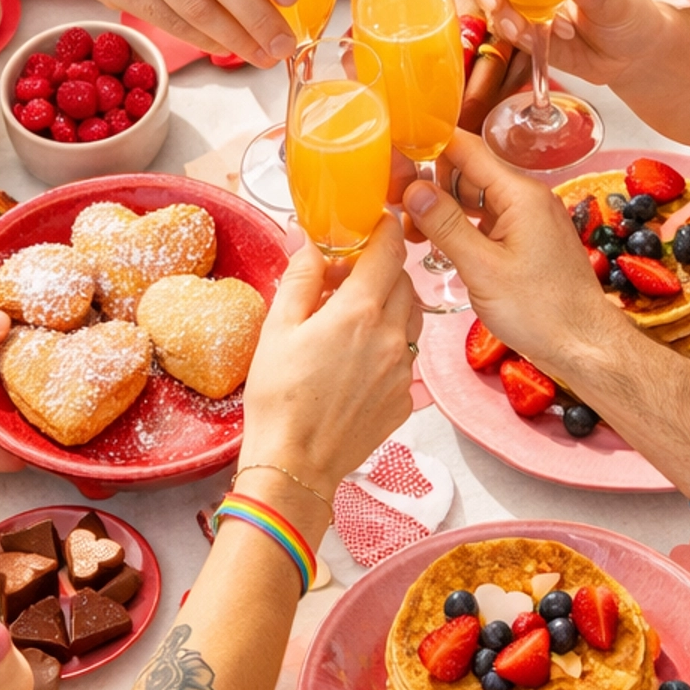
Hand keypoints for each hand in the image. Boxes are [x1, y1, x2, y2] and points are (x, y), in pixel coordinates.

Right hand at [239, 215, 420, 503]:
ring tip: (354, 317)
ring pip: (411, 318)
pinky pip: (407, 356)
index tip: (372, 225)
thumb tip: (308, 240)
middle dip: (382, 269)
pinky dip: (389, 345)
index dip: (383, 231)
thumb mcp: (278, 328)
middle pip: (404, 281)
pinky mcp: (406, 397)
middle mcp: (390, 336)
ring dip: (391, 305)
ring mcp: (403, 369)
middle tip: (349, 276)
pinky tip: (358, 358)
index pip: (389, 251)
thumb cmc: (279, 397)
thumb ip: (301, 278)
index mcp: (358, 312)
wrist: (295, 464)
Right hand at [402, 131, 616, 385]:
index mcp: (520, 195)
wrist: (584, 345)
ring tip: (413, 233)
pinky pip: (489, 221)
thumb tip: (414, 190)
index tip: (395, 154)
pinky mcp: (527, 241)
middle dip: (432, 186)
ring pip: (476, 199)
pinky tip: (441, 246)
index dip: (429, 146)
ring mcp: (529, 220)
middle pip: (469, 173)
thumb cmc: (542, 311)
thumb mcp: (482, 268)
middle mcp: (527, 199)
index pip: (467, 149)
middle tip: (397, 208)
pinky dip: (463, 228)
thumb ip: (445, 225)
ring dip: (444, 210)